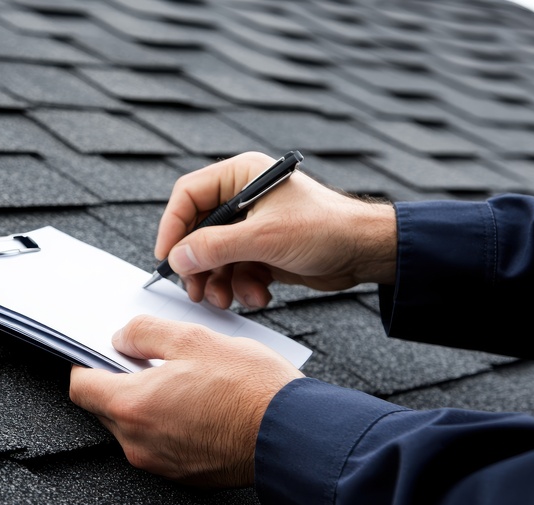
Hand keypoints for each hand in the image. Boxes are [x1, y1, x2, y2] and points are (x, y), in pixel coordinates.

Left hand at [69, 315, 303, 486]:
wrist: (294, 435)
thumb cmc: (250, 390)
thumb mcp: (195, 339)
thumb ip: (146, 333)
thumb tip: (123, 336)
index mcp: (132, 406)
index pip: (81, 387)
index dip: (87, 363)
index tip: (101, 352)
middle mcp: (138, 442)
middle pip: (105, 408)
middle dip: (119, 382)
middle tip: (150, 361)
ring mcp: (160, 463)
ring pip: (133, 427)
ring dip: (145, 403)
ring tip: (182, 380)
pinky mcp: (183, 474)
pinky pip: (159, 444)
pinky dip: (167, 424)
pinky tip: (196, 404)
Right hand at [156, 152, 396, 308]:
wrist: (366, 252)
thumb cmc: (327, 228)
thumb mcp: (264, 238)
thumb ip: (215, 247)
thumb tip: (177, 258)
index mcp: (241, 176)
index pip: (188, 195)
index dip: (173, 226)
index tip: (167, 256)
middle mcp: (243, 198)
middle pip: (198, 231)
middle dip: (198, 264)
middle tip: (195, 288)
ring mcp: (252, 226)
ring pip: (215, 256)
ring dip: (219, 281)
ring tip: (226, 298)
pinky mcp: (262, 250)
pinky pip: (236, 270)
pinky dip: (242, 286)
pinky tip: (258, 295)